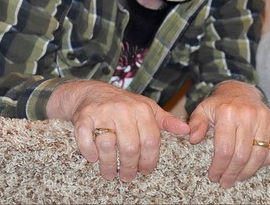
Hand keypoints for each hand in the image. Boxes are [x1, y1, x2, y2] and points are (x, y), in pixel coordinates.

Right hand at [46, 80, 189, 181]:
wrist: (91, 92)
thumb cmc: (123, 104)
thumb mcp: (147, 109)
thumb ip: (166, 121)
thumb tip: (187, 131)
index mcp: (142, 109)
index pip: (151, 140)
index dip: (149, 160)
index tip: (145, 170)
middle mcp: (123, 109)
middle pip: (130, 147)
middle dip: (130, 167)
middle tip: (127, 177)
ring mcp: (102, 112)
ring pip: (108, 145)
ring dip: (109, 165)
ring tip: (110, 173)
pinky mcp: (83, 117)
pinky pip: (85, 138)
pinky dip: (88, 151)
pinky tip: (93, 158)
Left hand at [187, 81, 269, 187]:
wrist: (240, 91)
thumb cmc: (220, 105)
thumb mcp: (203, 110)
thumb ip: (196, 124)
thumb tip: (193, 139)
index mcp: (227, 112)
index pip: (224, 149)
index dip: (219, 167)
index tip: (214, 176)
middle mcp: (248, 114)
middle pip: (241, 155)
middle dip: (232, 173)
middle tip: (225, 182)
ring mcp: (264, 118)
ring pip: (259, 155)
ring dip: (248, 171)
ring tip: (238, 178)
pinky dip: (267, 161)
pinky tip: (255, 166)